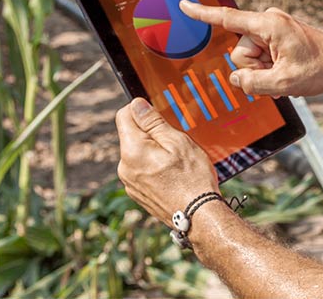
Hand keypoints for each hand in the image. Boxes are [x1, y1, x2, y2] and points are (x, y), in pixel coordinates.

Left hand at [115, 98, 218, 225]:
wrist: (198, 217)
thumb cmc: (192, 179)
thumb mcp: (177, 141)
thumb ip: (153, 122)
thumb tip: (137, 105)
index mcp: (132, 151)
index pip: (124, 115)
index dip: (141, 110)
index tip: (158, 115)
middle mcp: (124, 168)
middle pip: (131, 135)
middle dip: (150, 133)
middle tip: (175, 142)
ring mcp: (130, 183)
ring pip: (137, 153)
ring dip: (153, 150)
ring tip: (176, 161)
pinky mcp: (137, 193)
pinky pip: (141, 170)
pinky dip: (153, 166)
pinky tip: (172, 174)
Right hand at [179, 1, 322, 96]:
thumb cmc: (321, 68)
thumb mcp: (283, 83)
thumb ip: (252, 83)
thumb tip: (236, 79)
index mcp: (268, 25)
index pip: (227, 18)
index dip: (203, 14)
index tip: (184, 6)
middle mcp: (269, 22)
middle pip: (240, 50)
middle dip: (254, 68)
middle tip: (279, 76)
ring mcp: (274, 29)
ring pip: (250, 57)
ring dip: (264, 71)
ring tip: (287, 75)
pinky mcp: (279, 37)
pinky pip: (262, 56)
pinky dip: (270, 69)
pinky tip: (288, 74)